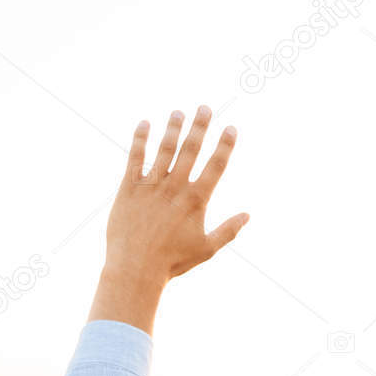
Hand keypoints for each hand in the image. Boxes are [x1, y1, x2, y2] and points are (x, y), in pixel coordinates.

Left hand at [90, 106, 248, 332]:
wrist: (136, 268)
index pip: (215, 166)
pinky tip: (145, 124)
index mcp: (196, 200)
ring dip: (172, 129)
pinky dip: (139, 140)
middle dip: (199, 127)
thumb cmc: (173, 262)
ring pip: (164, 150)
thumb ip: (229, 230)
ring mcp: (151, 185)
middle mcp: (175, 188)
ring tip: (178, 112)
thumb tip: (247, 216)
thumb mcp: (207, 249)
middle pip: (190, 150)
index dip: (225, 145)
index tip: (231, 128)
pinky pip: (134, 158)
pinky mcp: (128, 188)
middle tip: (205, 107)